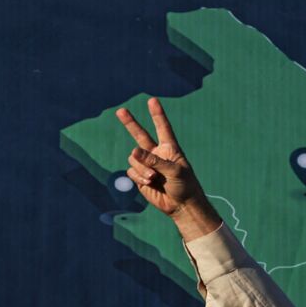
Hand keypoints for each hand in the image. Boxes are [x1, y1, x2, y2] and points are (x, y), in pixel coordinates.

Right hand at [115, 97, 207, 216]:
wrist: (181, 205)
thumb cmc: (185, 186)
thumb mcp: (174, 171)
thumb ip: (155, 161)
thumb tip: (133, 151)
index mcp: (170, 148)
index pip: (163, 128)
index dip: (157, 114)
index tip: (152, 100)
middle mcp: (156, 154)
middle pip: (140, 135)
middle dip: (130, 123)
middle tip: (121, 111)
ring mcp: (147, 165)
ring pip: (134, 158)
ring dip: (142, 168)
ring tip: (153, 178)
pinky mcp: (140, 177)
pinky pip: (132, 171)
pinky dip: (139, 177)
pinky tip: (149, 183)